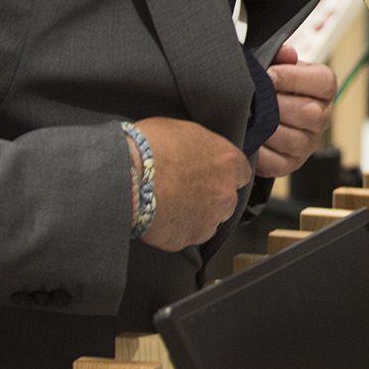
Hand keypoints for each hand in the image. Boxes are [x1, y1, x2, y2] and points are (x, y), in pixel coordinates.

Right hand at [131, 117, 252, 251]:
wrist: (127, 175)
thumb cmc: (150, 145)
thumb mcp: (183, 130)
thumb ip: (202, 146)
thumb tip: (198, 152)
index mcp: (228, 161)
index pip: (241, 172)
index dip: (223, 173)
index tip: (210, 174)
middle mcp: (226, 192)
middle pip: (227, 199)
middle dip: (211, 196)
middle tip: (186, 189)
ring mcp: (210, 218)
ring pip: (210, 219)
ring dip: (196, 214)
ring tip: (171, 205)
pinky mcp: (190, 238)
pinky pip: (188, 235)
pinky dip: (178, 229)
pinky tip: (161, 217)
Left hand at [255, 44, 335, 179]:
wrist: (261, 109)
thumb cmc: (272, 85)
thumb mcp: (278, 65)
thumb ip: (282, 56)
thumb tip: (286, 54)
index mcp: (324, 89)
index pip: (324, 83)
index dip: (294, 78)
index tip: (269, 74)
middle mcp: (322, 117)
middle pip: (310, 113)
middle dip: (278, 105)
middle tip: (257, 99)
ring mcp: (308, 143)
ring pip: (294, 140)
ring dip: (268, 128)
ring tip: (251, 118)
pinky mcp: (291, 164)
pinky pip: (277, 163)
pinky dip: (260, 153)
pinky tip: (250, 138)